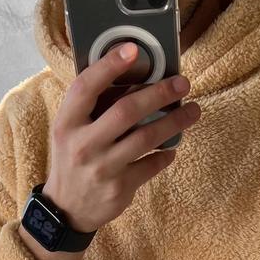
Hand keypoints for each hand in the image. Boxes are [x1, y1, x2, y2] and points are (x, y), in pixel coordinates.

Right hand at [45, 41, 200, 232]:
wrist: (66, 209)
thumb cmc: (72, 160)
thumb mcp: (69, 132)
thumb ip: (91, 109)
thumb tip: (131, 78)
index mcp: (68, 124)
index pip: (86, 88)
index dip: (109, 66)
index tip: (133, 50)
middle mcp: (83, 144)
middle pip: (127, 111)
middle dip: (159, 93)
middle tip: (183, 83)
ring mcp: (103, 168)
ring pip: (146, 138)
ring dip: (174, 122)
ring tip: (193, 111)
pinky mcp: (120, 188)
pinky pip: (151, 166)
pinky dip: (166, 155)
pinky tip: (172, 148)